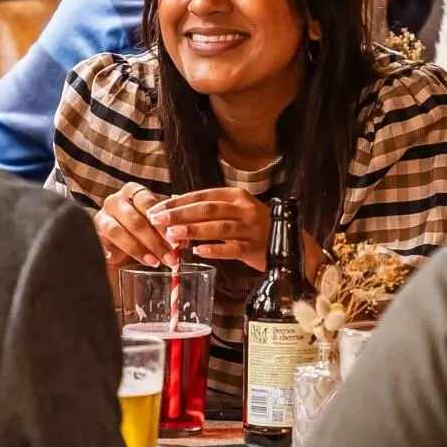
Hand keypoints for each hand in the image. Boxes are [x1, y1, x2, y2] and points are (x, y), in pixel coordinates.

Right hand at [94, 183, 174, 267]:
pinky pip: (99, 242)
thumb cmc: (140, 229)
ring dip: (136, 249)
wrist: (116, 238)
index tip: (175, 240)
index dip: (162, 223)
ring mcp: (101, 216)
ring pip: (117, 231)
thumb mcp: (155, 227)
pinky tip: (115, 260)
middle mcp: (115, 201)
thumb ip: (166, 231)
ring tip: (153, 262)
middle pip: (134, 219)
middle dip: (153, 241)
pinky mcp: (92, 233)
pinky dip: (109, 251)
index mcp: (133, 192)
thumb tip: (182, 242)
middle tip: (169, 257)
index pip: (147, 203)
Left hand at [150, 187, 272, 271]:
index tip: (157, 208)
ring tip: (172, 234)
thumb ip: (209, 208)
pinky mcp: (255, 248)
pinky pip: (232, 249)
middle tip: (158, 219)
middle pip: (208, 209)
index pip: (202, 195)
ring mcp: (250, 229)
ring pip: (219, 227)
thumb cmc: (255, 226)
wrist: (289, 242)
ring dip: (194, 230)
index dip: (178, 202)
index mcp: (236, 196)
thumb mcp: (235, 210)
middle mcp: (244, 209)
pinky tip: (198, 251)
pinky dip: (215, 250)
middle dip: (180, 214)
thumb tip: (175, 203)